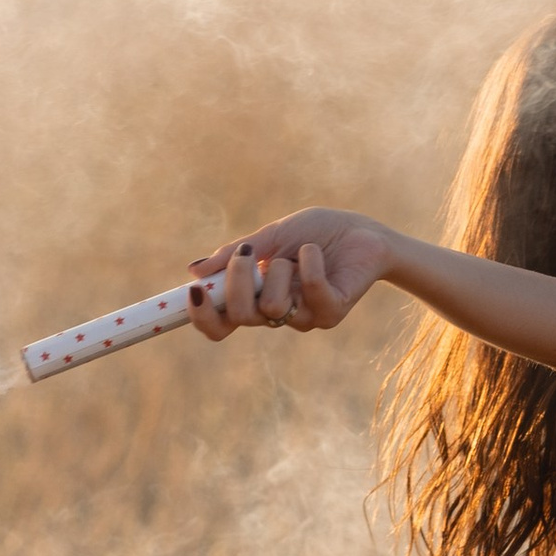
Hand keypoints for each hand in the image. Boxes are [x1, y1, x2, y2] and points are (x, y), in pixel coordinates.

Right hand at [189, 210, 390, 339]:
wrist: (360, 229)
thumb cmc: (315, 232)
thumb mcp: (270, 237)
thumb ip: (234, 255)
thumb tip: (194, 270)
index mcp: (255, 298)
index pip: (220, 326)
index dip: (203, 317)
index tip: (194, 292)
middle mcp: (277, 314)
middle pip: (240, 317)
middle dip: (238, 280)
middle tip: (250, 255)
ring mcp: (304, 317)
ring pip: (273, 306)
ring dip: (281, 268)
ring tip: (299, 251)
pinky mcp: (332, 312)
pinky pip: (310, 294)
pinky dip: (309, 264)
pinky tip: (313, 251)